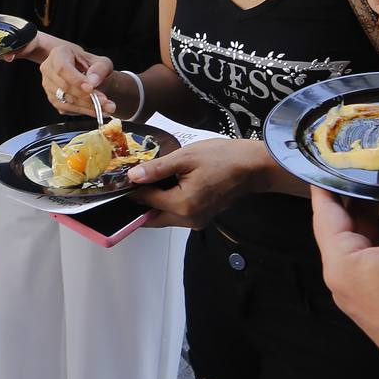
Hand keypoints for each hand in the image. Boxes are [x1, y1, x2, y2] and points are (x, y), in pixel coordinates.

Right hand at [39, 43, 116, 115]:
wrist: (82, 71)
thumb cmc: (90, 64)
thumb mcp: (101, 61)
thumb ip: (99, 69)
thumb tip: (93, 82)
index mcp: (59, 54)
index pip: (63, 68)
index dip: (76, 80)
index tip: (91, 88)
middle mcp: (49, 69)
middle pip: (64, 86)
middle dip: (86, 97)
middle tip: (106, 102)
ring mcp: (48, 85)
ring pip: (65, 100)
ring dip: (87, 107)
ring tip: (106, 108)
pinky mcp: (52, 99)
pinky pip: (67, 109)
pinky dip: (84, 111)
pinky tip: (98, 110)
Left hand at [126, 139, 276, 228]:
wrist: (253, 166)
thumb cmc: (223, 158)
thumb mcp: (186, 157)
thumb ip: (157, 169)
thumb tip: (133, 176)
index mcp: (183, 205)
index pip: (145, 201)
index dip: (133, 188)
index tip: (126, 177)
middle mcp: (188, 219)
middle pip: (152, 217)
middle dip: (140, 203)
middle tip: (134, 183)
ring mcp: (196, 221)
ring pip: (164, 217)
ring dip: (154, 203)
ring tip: (151, 180)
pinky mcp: (202, 217)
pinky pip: (177, 215)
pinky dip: (168, 203)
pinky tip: (167, 185)